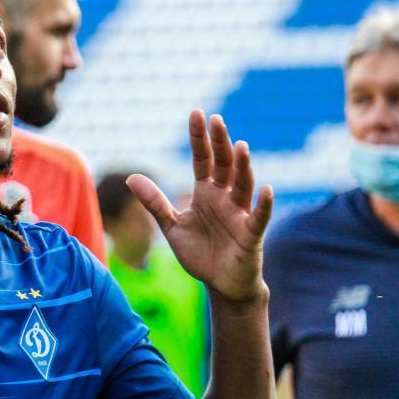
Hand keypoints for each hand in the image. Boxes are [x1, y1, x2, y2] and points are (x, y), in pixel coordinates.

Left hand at [127, 110, 272, 302]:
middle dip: (220, 143)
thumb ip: (155, 202)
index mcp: (205, 193)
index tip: (196, 113)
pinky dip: (264, 204)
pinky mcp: (251, 235)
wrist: (221, 284)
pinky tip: (267, 190)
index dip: (199, 138)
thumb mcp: (172, 226)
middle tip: (215, 119)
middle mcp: (225, 198)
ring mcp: (240, 214)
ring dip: (242, 167)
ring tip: (240, 146)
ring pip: (243, 185)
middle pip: (223, 165)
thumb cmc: (200, 254)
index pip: (203, 159)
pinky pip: (259, 218)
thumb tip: (131, 177)